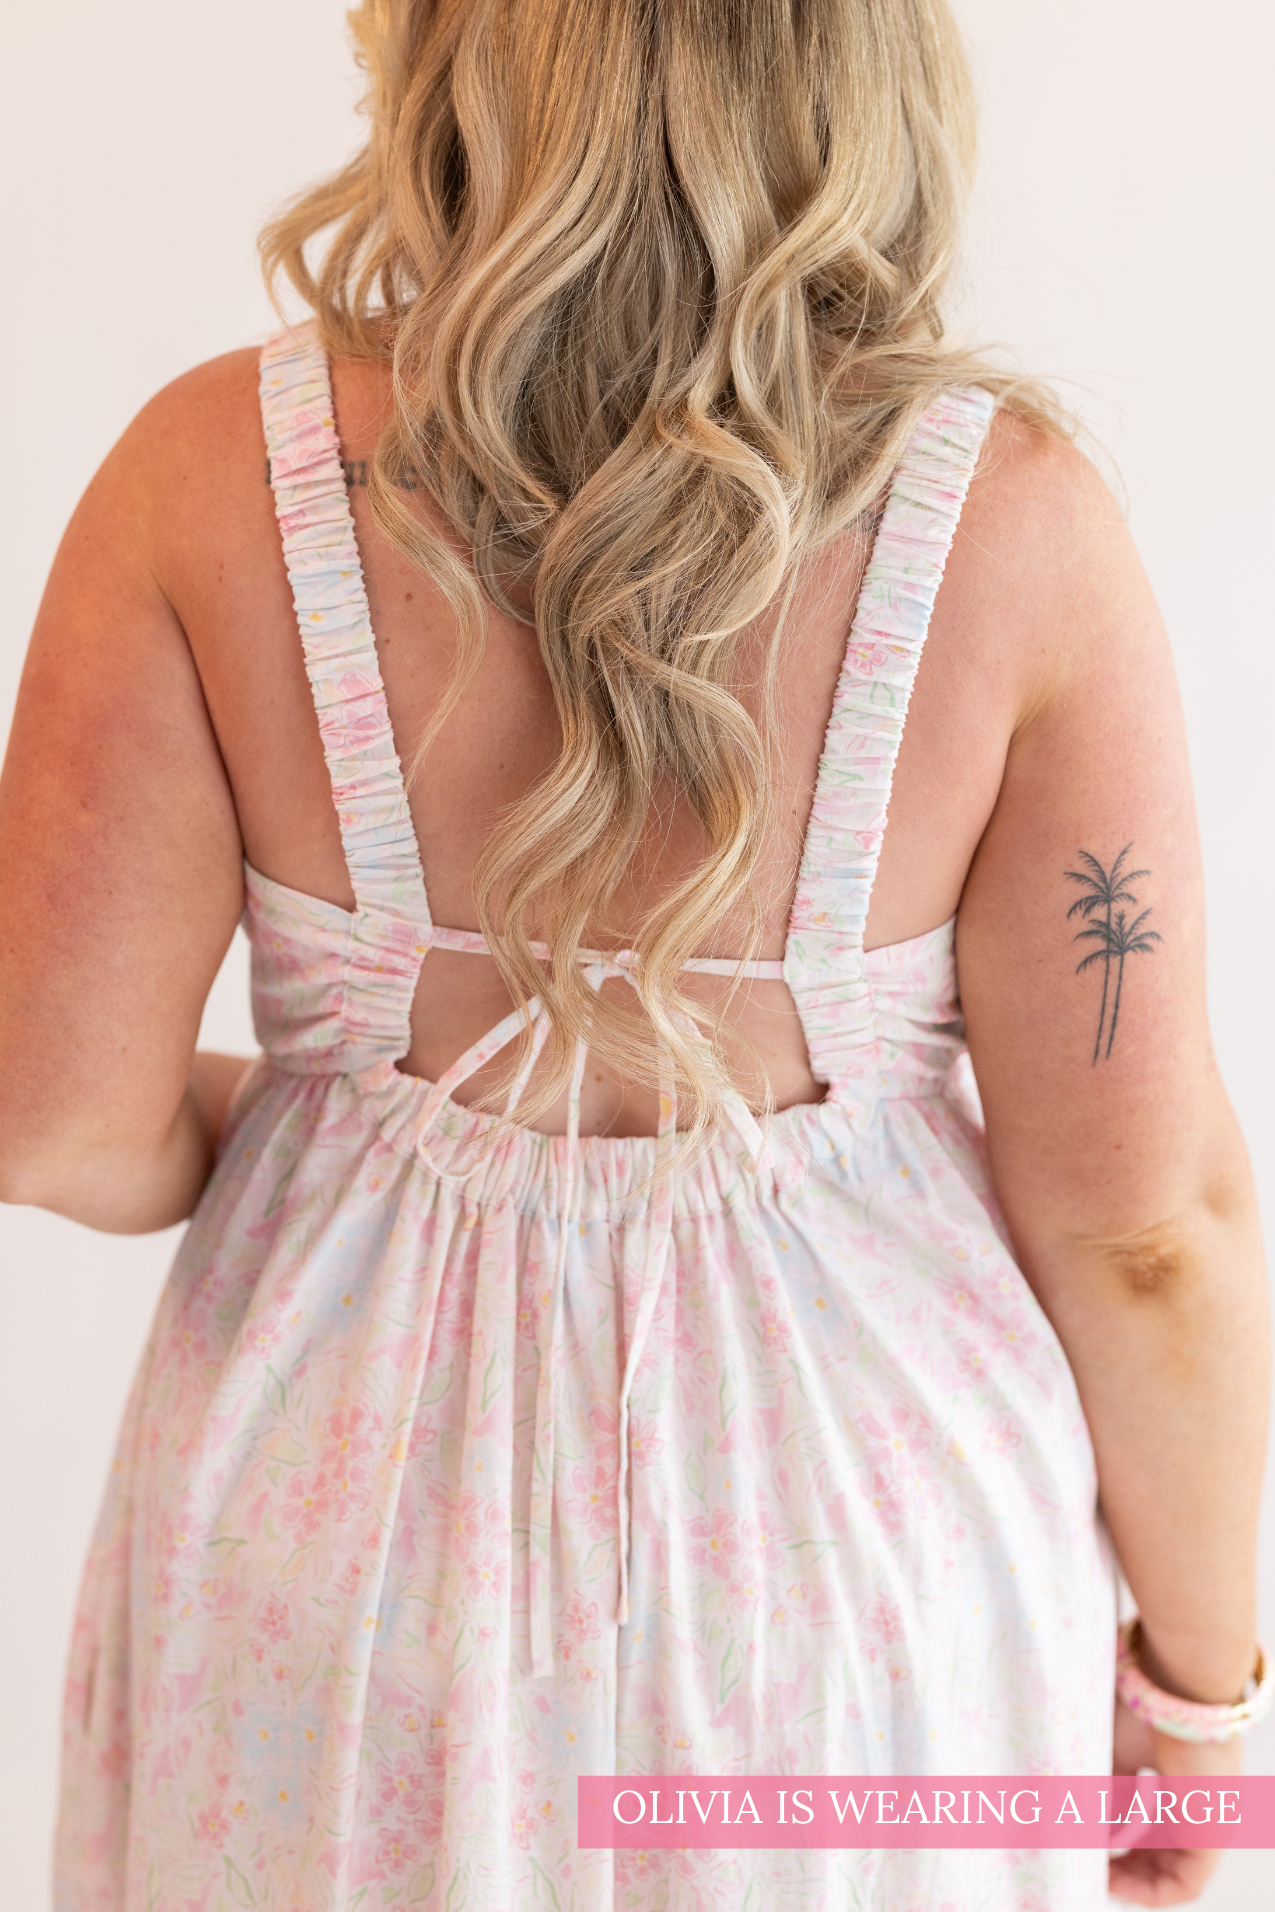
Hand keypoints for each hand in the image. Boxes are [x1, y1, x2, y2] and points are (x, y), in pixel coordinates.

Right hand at [1106, 1694, 1241, 1904]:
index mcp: (1183, 1778)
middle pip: (1162, 1848)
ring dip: (1133, 1880)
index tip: (1085, 1840)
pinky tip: (1115, 1883)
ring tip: (1096, 1878)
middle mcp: (1200, 1803)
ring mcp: (1209, 1823)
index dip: (1118, 1835)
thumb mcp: (1114, 1751)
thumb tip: (1076, 1820)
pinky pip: (1184, 1883)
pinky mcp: (1213, 1838)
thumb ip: (1102, 1788)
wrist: (1177, 1692)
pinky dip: (1149, 1891)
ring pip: (1172, 1868)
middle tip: (1087, 1867)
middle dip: (1123, 1864)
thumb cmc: (1145, 1708)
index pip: (1152, 1818)